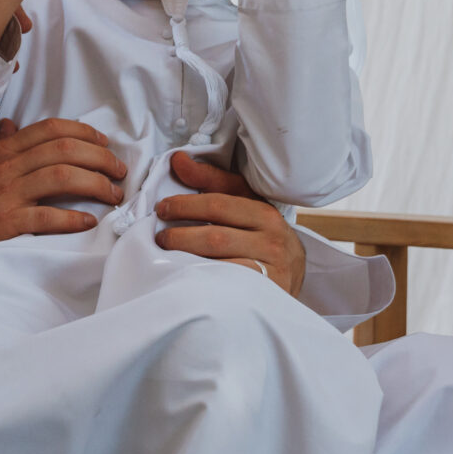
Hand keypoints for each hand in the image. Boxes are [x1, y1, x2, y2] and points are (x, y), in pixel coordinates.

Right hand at [0, 117, 126, 266]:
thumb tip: (11, 124)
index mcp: (3, 151)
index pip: (50, 130)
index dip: (84, 133)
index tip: (104, 143)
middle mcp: (7, 167)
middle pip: (64, 150)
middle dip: (100, 157)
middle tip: (118, 171)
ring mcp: (8, 195)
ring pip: (62, 178)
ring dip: (96, 184)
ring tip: (113, 195)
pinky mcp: (7, 223)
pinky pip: (48, 217)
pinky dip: (73, 218)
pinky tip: (89, 221)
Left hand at [153, 150, 306, 295]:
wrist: (292, 278)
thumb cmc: (262, 238)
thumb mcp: (245, 207)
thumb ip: (214, 183)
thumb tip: (179, 160)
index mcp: (266, 213)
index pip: (220, 203)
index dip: (186, 205)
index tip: (162, 207)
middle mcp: (272, 239)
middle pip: (216, 236)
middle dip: (181, 234)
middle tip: (160, 236)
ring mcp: (270, 269)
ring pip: (219, 262)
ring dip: (186, 257)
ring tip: (167, 254)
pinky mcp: (263, 293)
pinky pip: (225, 284)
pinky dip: (201, 278)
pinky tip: (185, 275)